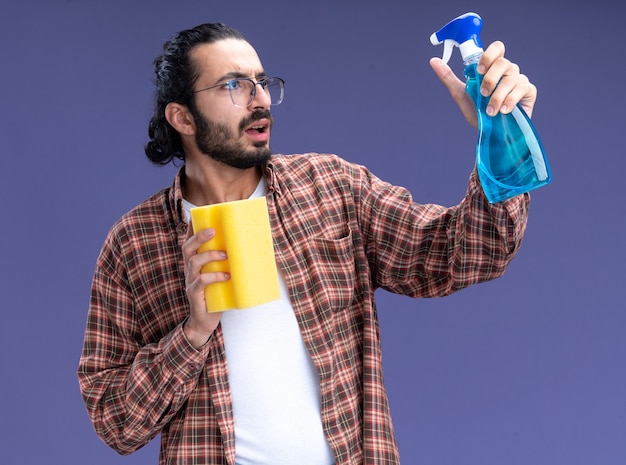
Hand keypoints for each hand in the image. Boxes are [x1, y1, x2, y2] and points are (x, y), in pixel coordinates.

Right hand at [181, 221, 227, 348]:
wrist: (205, 322)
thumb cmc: (217, 296)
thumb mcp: (223, 276)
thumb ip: (231, 264)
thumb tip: (256, 250)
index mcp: (195, 263)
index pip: (189, 241)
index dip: (192, 228)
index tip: (199, 216)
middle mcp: (189, 270)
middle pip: (187, 248)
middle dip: (199, 237)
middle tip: (213, 230)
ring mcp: (190, 282)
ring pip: (193, 263)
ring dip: (209, 255)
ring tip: (225, 254)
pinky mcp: (194, 295)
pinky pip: (201, 282)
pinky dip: (214, 277)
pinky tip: (226, 276)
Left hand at [429, 41, 537, 126]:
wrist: (492, 134)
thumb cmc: (478, 113)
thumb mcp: (461, 95)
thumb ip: (448, 77)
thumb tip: (433, 61)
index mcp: (493, 68)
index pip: (497, 48)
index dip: (489, 55)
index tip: (479, 70)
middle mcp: (508, 70)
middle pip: (503, 62)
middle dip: (490, 80)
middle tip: (482, 94)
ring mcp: (519, 80)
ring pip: (511, 77)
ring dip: (497, 96)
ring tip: (490, 111)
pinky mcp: (529, 91)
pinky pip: (522, 88)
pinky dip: (510, 101)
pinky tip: (503, 111)